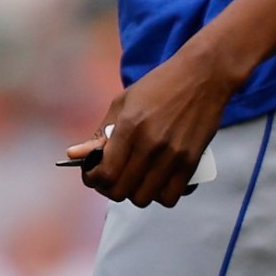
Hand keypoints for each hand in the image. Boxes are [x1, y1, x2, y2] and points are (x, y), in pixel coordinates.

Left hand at [67, 42, 239, 205]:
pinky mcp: (192, 161)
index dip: (94, 180)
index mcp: (128, 127)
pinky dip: (160, 195)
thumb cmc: (158, 87)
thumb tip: (74, 155)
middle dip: (110, 189)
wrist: (201, 77)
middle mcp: (150, 144)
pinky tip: (155, 183)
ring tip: (133, 181)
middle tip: (110, 180)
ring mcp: (173, 155)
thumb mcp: (122, 103)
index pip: (105, 173)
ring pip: (145, 198)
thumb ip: (100, 133)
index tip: (93, 176)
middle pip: (122, 190)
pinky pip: (171, 197)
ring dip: (134, 194)